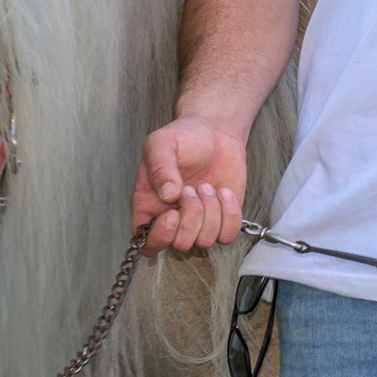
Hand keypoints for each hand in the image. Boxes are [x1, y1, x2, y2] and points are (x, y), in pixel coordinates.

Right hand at [134, 115, 248, 252]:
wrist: (215, 132)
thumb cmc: (184, 137)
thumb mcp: (162, 143)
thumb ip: (159, 167)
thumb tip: (167, 195)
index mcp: (149, 205)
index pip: (147, 244)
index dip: (160, 237)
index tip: (172, 213)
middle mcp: (173, 219)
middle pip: (180, 244)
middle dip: (191, 216)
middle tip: (193, 188)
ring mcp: (199, 222)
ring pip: (205, 241)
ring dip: (211, 211)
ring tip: (207, 186)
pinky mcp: (223, 219)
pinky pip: (228, 235)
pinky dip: (230, 214)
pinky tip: (224, 192)